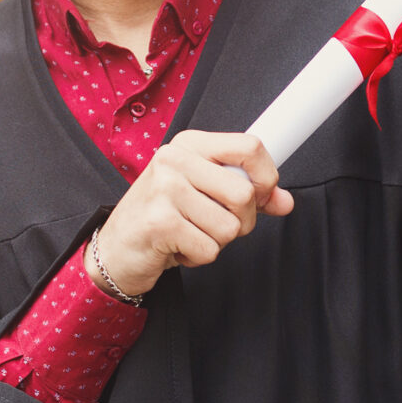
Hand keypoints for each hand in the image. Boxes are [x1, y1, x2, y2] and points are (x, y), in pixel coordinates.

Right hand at [91, 130, 293, 299]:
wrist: (115, 250)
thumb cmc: (162, 218)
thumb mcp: (204, 195)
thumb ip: (247, 194)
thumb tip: (286, 201)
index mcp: (189, 145)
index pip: (250, 146)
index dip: (266, 177)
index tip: (261, 195)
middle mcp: (174, 159)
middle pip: (245, 193)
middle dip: (241, 221)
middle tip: (214, 225)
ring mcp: (164, 189)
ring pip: (230, 227)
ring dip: (216, 242)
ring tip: (189, 234)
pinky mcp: (160, 222)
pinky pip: (209, 249)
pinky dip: (198, 257)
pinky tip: (176, 247)